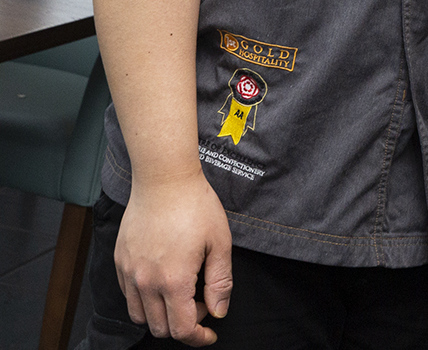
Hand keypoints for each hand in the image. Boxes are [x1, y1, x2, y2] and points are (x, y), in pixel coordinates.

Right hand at [114, 171, 232, 345]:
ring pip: (140, 316)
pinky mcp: (120, 262)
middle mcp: (146, 282)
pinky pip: (128, 296)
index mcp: (173, 280)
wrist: (164, 180)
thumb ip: (220, 282)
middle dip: (183, 324)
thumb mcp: (220, 243)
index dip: (197, 337)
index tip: (209, 333)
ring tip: (182, 293)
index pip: (181, 329)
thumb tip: (218, 311)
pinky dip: (145, 300)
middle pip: (160, 327)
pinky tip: (163, 281)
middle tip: (201, 302)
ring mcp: (129, 273)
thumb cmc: (196, 206)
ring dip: (162, 315)